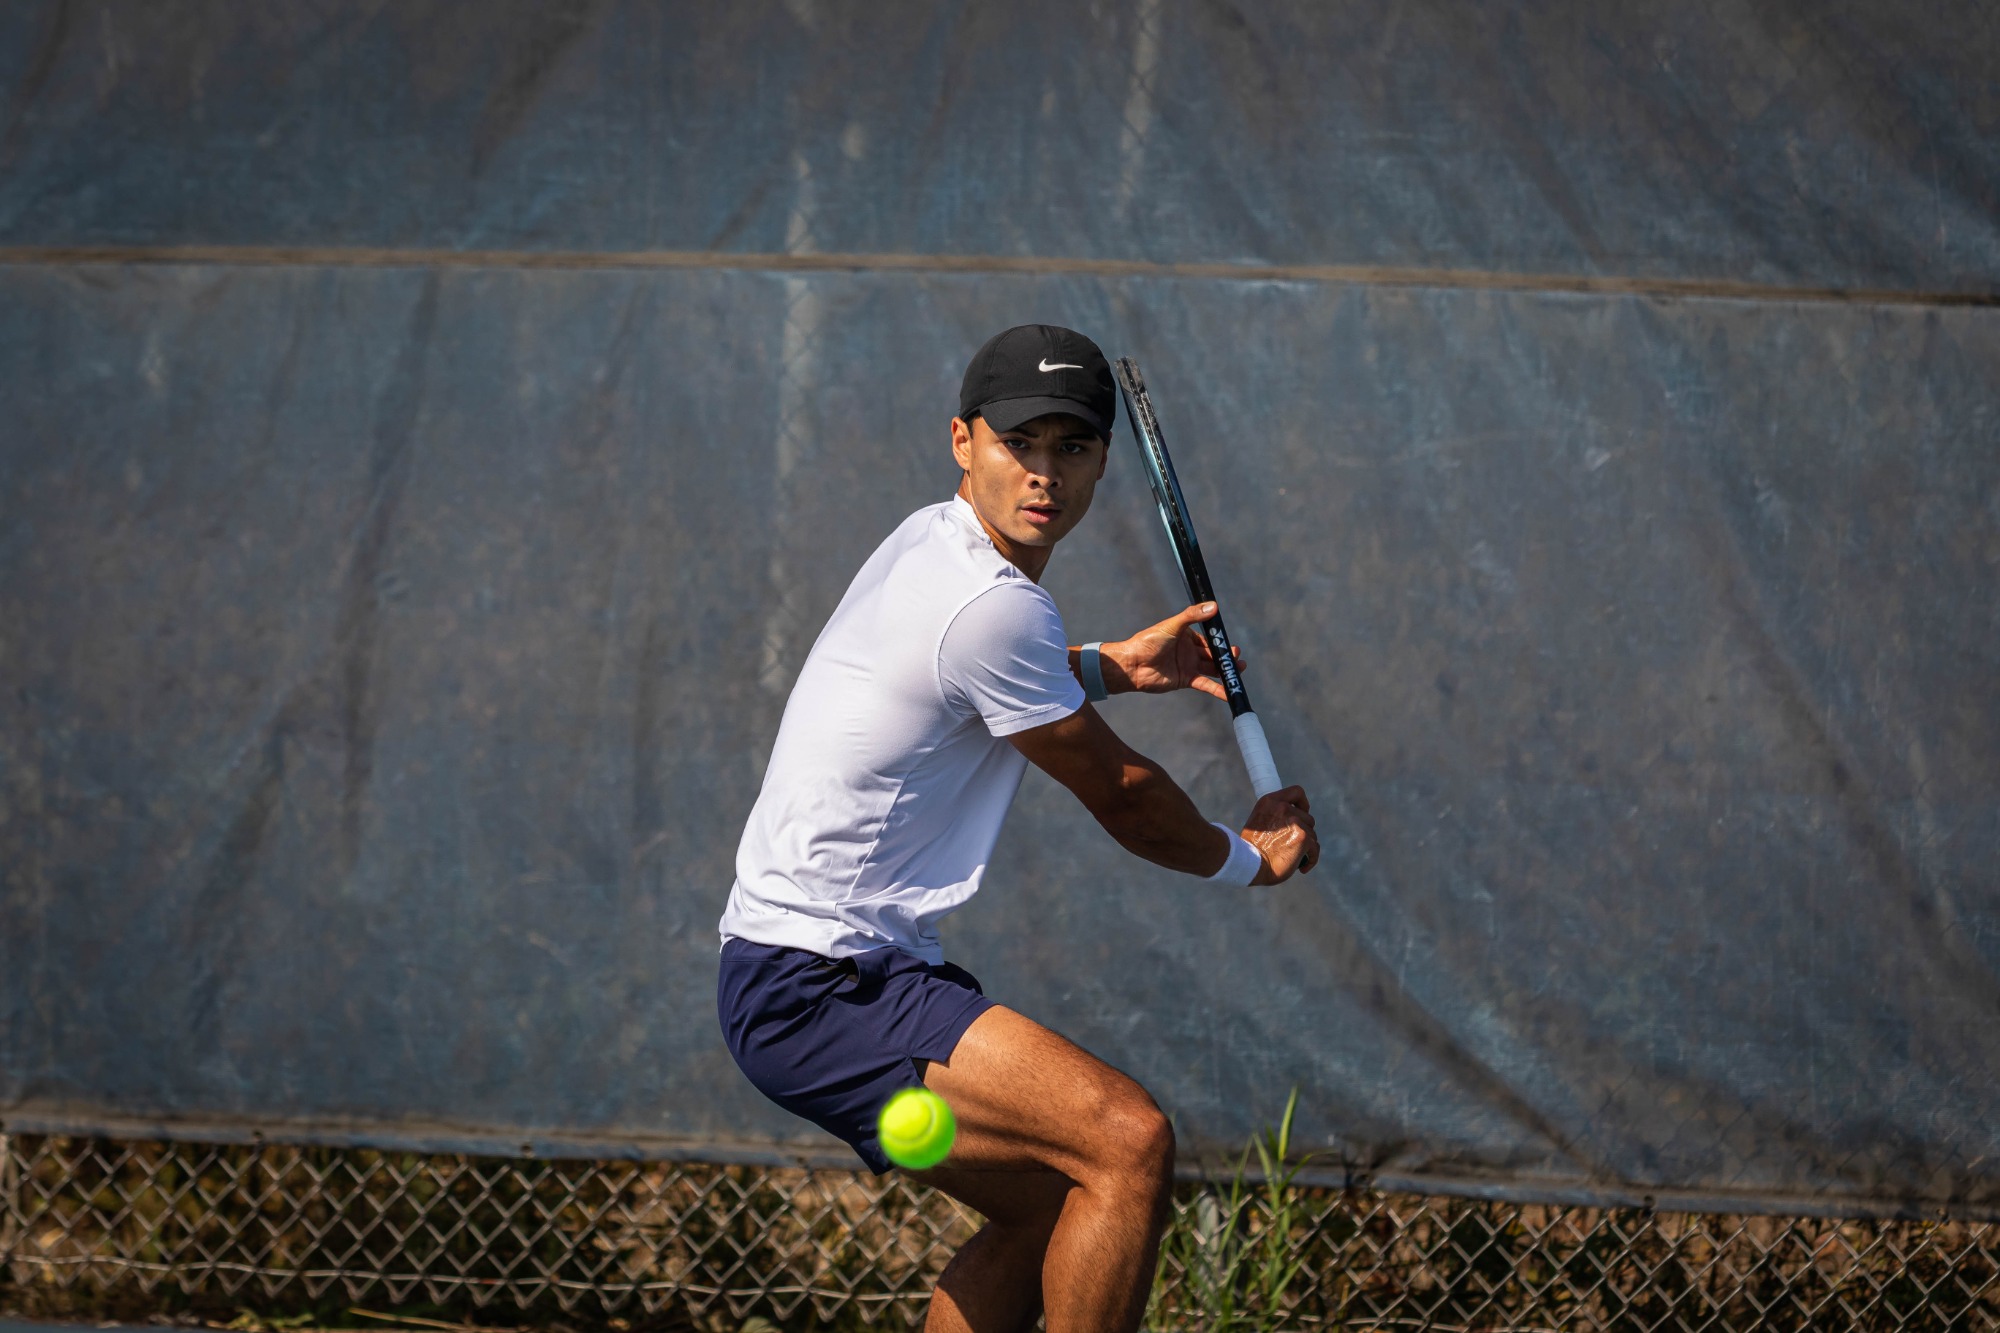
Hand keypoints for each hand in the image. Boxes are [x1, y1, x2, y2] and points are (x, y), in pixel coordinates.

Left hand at [1103, 603, 1244, 700]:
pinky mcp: (1186, 680)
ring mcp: (1189, 666)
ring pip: (1212, 668)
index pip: (1209, 639)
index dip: (1221, 642)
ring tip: (1239, 669)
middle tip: (1236, 657)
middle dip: (1226, 656)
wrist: (1133, 665)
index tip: (1231, 643)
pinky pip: (1206, 684)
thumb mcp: (1172, 625)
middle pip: (1213, 654)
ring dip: (1226, 670)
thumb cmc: (1148, 641)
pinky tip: (1229, 693)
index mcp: (1187, 636)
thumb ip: (1192, 615)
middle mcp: (1190, 650)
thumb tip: (1214, 605)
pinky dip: (1217, 689)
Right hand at [1243, 786, 1316, 884]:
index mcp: (1269, 801)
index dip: (1303, 803)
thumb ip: (1274, 816)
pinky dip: (1311, 859)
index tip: (1302, 813)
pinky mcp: (1303, 837)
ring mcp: (1294, 822)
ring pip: (1312, 834)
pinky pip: (1315, 848)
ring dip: (1306, 846)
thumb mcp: (1259, 823)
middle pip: (1308, 818)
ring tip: (1293, 858)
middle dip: (1304, 831)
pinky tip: (1302, 868)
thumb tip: (1292, 821)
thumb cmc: (1251, 849)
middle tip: (1293, 845)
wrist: (1249, 865)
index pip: (1296, 792)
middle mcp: (1282, 808)